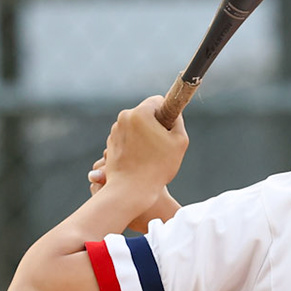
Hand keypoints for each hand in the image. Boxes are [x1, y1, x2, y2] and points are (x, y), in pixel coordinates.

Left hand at [91, 97, 188, 227]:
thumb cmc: (158, 167)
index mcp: (140, 113)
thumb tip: (173, 114)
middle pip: (146, 114)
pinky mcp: (111, 143)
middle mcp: (124, 118)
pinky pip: (127, 138)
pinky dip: (135, 145)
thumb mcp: (179, 142)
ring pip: (136, 126)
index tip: (170, 129)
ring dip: (144, 136)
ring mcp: (115, 131)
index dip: (168, 113)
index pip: (158, 101)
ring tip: (151, 156)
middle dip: (155, 125)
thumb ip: (178, 121)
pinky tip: (140, 160)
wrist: (131, 190)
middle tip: (162, 145)